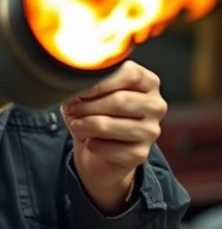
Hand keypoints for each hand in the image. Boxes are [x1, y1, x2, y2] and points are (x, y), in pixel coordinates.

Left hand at [61, 60, 166, 210]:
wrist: (97, 147)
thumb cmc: (94, 112)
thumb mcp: (88, 92)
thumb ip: (87, 83)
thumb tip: (75, 84)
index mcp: (148, 82)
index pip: (131, 74)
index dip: (100, 81)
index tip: (80, 88)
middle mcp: (155, 105)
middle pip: (120, 101)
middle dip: (88, 105)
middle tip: (73, 109)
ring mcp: (151, 131)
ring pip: (109, 125)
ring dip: (85, 125)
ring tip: (77, 124)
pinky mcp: (140, 154)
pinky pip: (106, 148)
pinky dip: (90, 144)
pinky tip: (90, 141)